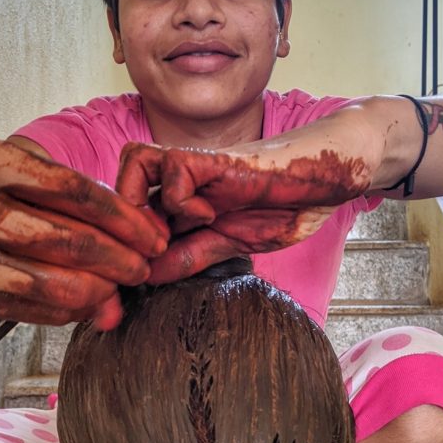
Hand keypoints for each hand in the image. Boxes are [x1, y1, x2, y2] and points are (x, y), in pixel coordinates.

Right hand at [0, 136, 167, 326]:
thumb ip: (47, 181)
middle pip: (70, 242)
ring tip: (119, 289)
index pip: (75, 191)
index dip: (123, 218)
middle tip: (145, 266)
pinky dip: (64, 310)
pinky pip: (26, 309)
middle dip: (121, 259)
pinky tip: (84, 303)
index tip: (151, 232)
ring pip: (52, 285)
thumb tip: (114, 220)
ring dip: (99, 291)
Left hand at [115, 135, 373, 281]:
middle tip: (140, 264)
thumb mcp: (232, 244)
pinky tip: (208, 215)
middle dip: (119, 230)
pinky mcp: (214, 158)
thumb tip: (149, 278)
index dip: (121, 245)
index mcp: (180, 202)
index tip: (131, 283)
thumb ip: (193, 256)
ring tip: (164, 237)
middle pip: (118, 186)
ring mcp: (195, 166)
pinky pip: (172, 169)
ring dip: (140, 204)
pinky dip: (181, 199)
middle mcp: (180, 181)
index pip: (128, 214)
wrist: (324, 181)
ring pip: (132, 164)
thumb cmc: (285, 207)